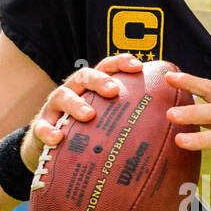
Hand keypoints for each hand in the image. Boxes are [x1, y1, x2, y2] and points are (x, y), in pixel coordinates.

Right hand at [20, 55, 141, 171]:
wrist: (50, 147)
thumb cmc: (89, 131)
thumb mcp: (108, 121)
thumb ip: (131, 119)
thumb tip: (170, 130)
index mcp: (92, 86)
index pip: (107, 67)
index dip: (121, 63)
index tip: (138, 66)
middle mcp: (74, 90)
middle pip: (85, 76)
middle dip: (100, 80)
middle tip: (114, 91)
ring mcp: (55, 107)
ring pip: (63, 96)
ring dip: (76, 104)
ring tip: (89, 115)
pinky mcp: (41, 126)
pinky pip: (42, 126)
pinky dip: (48, 131)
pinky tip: (58, 138)